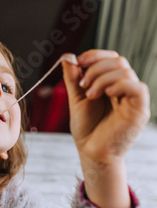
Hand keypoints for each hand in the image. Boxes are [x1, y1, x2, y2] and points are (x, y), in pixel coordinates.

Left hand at [62, 49, 150, 163]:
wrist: (91, 152)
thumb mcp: (76, 98)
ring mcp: (133, 98)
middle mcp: (125, 88)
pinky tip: (105, 93)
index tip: (78, 62)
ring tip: (89, 94)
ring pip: (126, 71)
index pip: (111, 58)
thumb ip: (73, 78)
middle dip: (96, 67)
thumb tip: (68, 57)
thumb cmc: (87, 128)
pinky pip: (137, 88)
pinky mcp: (140, 109)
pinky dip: (119, 85)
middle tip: (82, 84)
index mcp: (112, 83)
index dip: (95, 55)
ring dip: (102, 77)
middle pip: (119, 61)